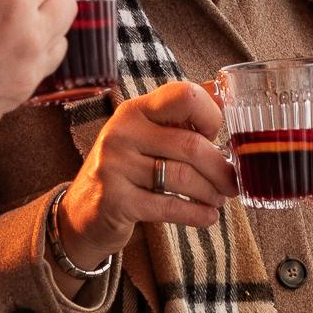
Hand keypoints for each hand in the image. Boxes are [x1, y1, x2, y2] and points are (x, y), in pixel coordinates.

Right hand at [54, 80, 236, 274]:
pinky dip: (195, 213)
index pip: (184, 96)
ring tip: (219, 200)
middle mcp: (122, 132)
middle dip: (220, 168)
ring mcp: (115, 165)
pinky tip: (207, 217)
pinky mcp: (116, 200)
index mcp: (135, 110)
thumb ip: (179, 119)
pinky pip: (169, 206)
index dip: (212, 117)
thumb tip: (225, 98)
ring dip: (210, 193)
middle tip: (232, 183)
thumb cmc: (125, 172)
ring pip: (183, 177)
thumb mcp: (145, 137)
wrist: (81, 213)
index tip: (221, 139)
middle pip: (190, 145)